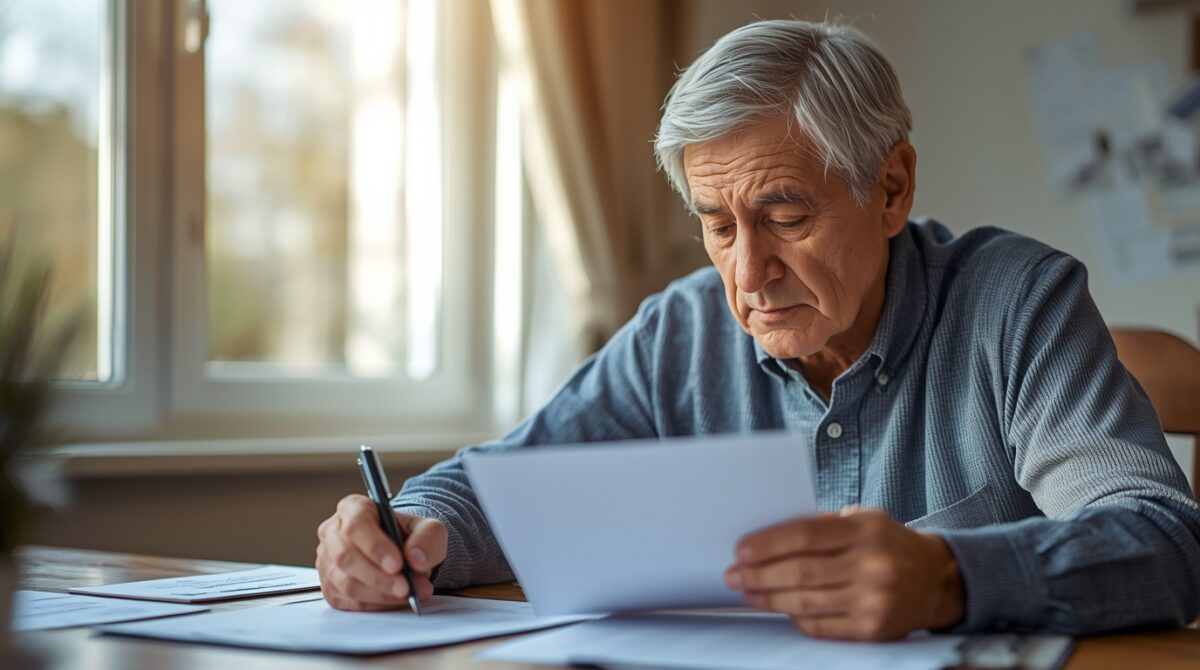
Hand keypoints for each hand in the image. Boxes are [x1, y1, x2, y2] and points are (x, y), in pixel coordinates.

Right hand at [316, 494, 446, 610]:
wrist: (403, 554)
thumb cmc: (410, 536)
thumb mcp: (429, 529)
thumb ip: (428, 538)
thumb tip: (415, 559)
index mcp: (353, 508)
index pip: (356, 524)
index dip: (375, 546)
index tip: (397, 564)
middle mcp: (333, 533)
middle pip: (346, 556)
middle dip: (379, 577)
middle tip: (406, 588)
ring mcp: (327, 562)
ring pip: (346, 583)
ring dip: (380, 594)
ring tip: (409, 594)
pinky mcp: (330, 587)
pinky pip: (349, 602)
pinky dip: (376, 605)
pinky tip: (395, 601)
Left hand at [724, 507, 963, 640]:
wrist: (939, 581)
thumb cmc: (889, 545)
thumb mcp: (865, 520)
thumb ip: (823, 525)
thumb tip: (768, 539)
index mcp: (867, 530)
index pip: (805, 535)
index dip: (768, 544)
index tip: (740, 550)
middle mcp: (873, 565)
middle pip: (801, 571)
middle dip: (759, 575)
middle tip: (733, 575)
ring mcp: (874, 601)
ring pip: (806, 601)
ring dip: (769, 598)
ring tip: (747, 592)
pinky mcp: (873, 631)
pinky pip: (821, 626)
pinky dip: (795, 617)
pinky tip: (780, 608)